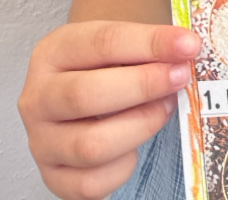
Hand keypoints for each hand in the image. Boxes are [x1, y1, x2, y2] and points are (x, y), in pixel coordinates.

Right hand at [19, 21, 199, 199]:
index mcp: (53, 52)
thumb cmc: (107, 64)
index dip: (150, 44)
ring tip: (165, 108)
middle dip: (143, 86)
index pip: (102, 43)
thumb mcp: (121, 43)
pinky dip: (123, 166)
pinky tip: (136, 144)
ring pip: (90, 146)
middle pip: (86, 96)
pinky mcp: (53, 177)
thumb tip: (187, 49)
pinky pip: (91, 184)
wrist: (82, 88)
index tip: (189, 44)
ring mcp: (41, 142)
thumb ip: (149, 46)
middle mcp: (37, 97)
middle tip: (180, 76)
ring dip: (140, 126)